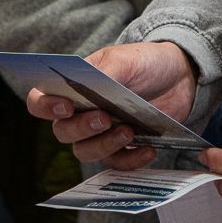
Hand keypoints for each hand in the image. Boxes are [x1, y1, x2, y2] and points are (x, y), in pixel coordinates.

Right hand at [24, 42, 196, 170]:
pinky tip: (148, 149)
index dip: (46, 107)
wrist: (179, 76)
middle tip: (105, 118)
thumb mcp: (126, 59)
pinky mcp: (121, 147)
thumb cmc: (144, 62)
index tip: (66, 106)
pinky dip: (130, 160)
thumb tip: (87, 82)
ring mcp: (100, 133)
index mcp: (73, 87)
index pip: (41, 101)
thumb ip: (105, 71)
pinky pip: (116, 163)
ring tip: (129, 131)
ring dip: (105, 145)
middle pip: (62, 132)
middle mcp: (80, 113)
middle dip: (82, 128)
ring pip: (85, 152)